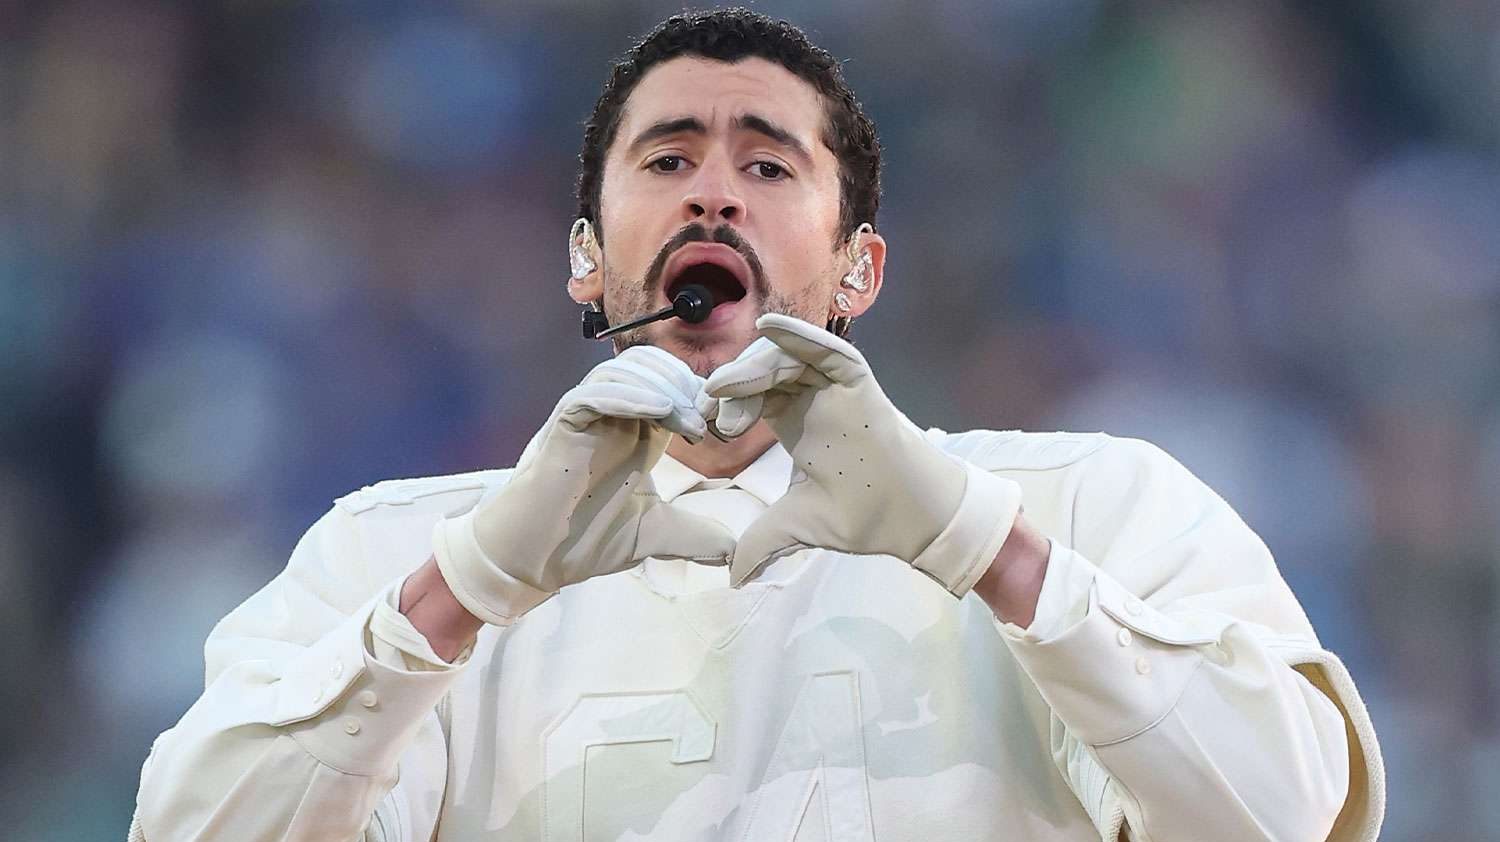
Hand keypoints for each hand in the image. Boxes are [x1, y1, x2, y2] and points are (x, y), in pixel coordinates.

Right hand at [433, 346, 734, 624]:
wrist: (534, 559)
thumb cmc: (584, 540)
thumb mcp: (654, 534)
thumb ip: (694, 535)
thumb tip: (733, 553)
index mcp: (636, 430)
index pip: (671, 384)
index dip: (700, 393)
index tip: (727, 421)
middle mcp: (611, 415)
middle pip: (650, 367)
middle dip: (685, 384)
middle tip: (709, 420)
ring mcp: (585, 416)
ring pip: (622, 372)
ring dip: (661, 388)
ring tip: (689, 424)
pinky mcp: (563, 425)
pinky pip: (593, 395)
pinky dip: (627, 396)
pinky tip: (658, 412)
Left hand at [702, 314, 1021, 593]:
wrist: (912, 519)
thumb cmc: (863, 514)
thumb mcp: (798, 524)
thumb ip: (763, 540)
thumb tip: (733, 578)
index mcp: (794, 422)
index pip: (751, 397)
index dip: (726, 405)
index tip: (704, 426)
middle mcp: (811, 398)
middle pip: (762, 371)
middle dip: (732, 385)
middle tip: (710, 410)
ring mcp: (834, 387)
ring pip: (786, 358)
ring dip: (752, 366)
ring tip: (724, 387)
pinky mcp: (857, 382)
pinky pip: (827, 351)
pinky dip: (800, 335)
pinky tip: (770, 327)